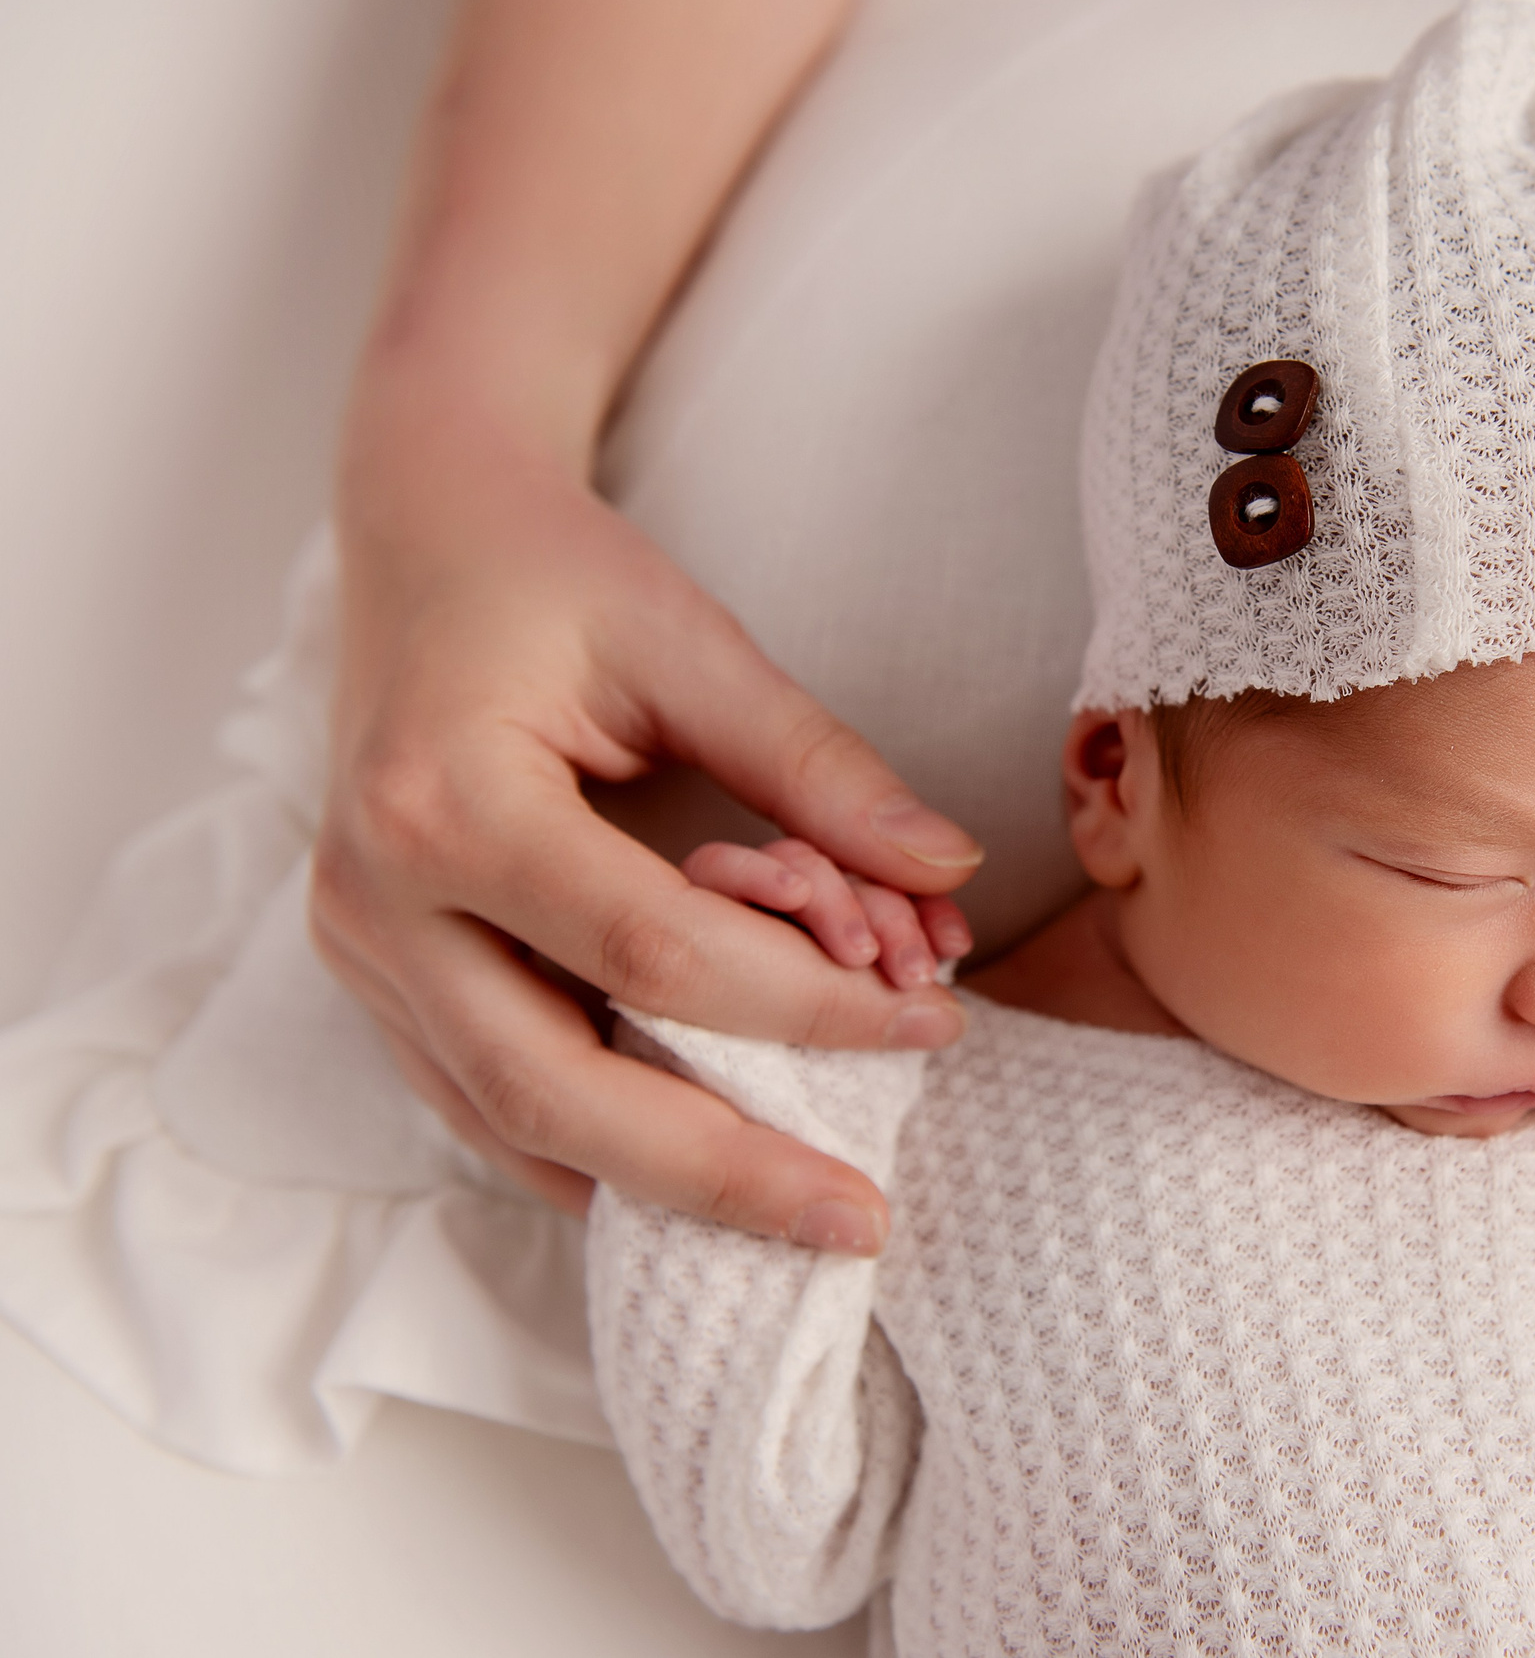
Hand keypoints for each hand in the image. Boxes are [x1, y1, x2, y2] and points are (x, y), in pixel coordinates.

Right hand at [312, 416, 979, 1252]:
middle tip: (861, 1221)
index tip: (932, 1023)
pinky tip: (693, 1177)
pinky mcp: (377, 974)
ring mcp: (360, 950)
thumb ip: (816, 763)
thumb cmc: (558, 577)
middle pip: (557, 1089)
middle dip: (724, 1172)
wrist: (424, 538)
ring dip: (659, 1184)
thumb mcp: (691, 641)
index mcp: (445, 802)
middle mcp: (378, 898)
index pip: (654, 954)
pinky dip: (588, 1149)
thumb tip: (949, 871)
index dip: (806, 1004)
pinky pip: (478, 1101)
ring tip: (796, 1219)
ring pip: (509, 1122)